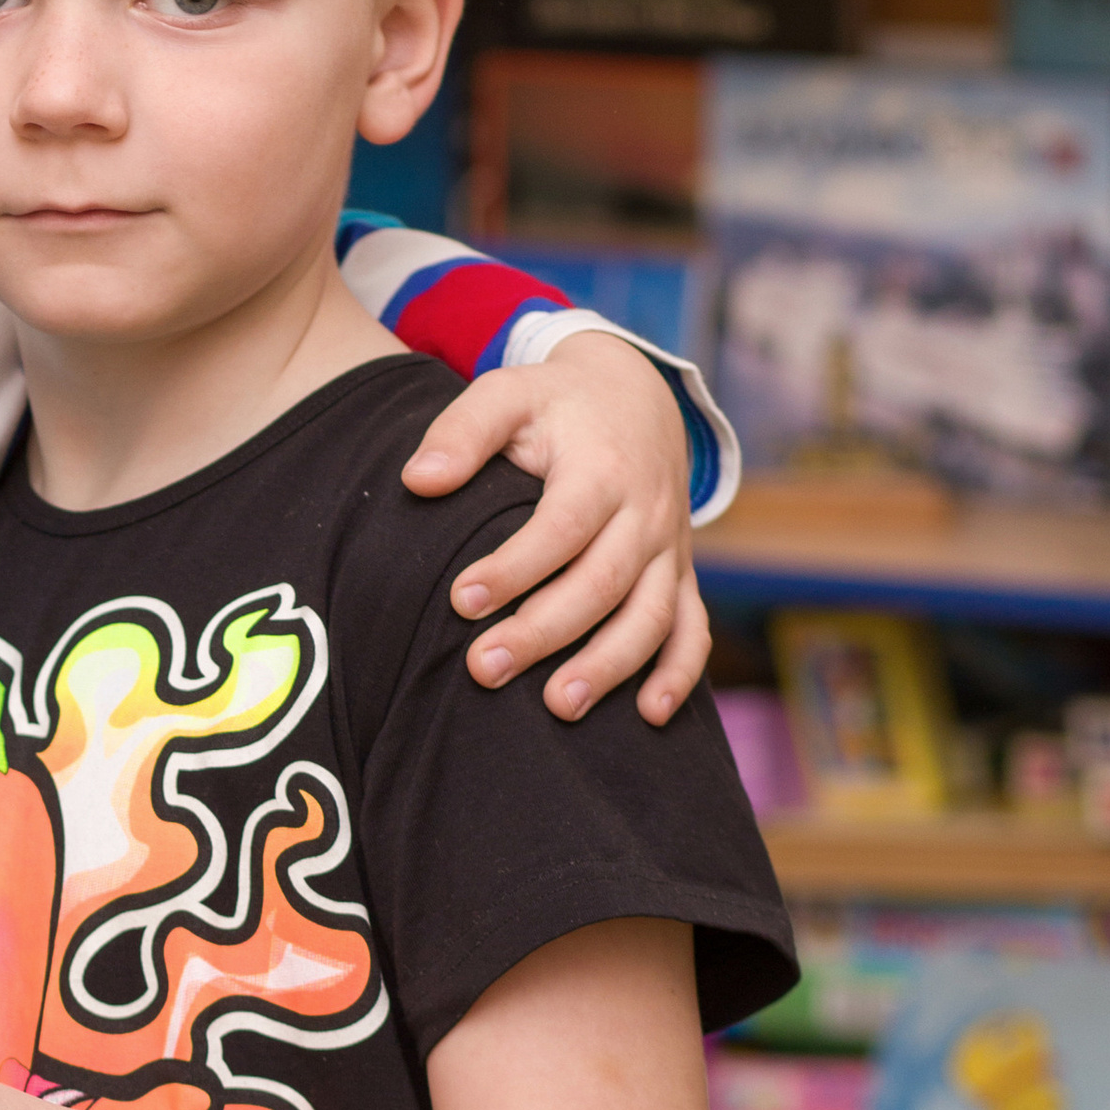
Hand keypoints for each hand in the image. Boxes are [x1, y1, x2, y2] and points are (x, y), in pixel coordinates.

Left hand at [400, 332, 709, 727]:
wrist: (635, 397)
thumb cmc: (554, 404)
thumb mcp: (507, 393)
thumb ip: (462, 431)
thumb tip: (418, 480)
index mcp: (603, 469)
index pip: (561, 529)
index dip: (514, 569)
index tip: (461, 602)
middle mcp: (645, 514)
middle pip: (602, 583)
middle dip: (544, 632)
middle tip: (484, 669)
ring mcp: (670, 548)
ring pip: (650, 616)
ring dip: (609, 666)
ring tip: (558, 707)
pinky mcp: (681, 573)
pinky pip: (692, 628)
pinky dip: (679, 674)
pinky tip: (649, 717)